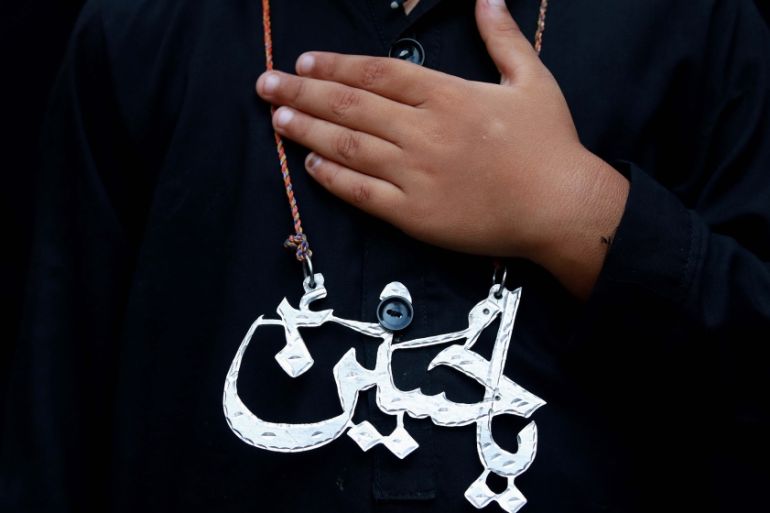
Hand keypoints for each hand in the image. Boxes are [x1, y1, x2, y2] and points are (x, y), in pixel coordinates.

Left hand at [256, 0, 628, 298]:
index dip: (336, 66)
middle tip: (265, 84)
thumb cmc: (550, 144)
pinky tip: (309, 163)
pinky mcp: (414, 215)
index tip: (304, 62)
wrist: (560, 208)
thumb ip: (502, 37)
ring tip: (276, 118)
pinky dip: (332, 177)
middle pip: (350, 105)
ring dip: (307, 129)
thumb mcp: (533, 79)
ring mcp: (415, 175)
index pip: (378, 73)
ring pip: (348, 146)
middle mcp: (423, 132)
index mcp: (448, 96)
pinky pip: (362, 194)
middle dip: (302, 92)